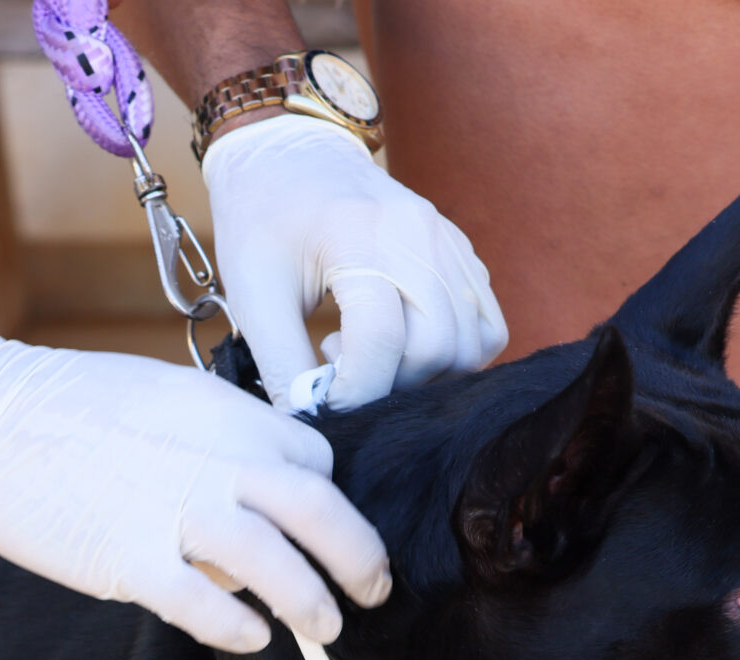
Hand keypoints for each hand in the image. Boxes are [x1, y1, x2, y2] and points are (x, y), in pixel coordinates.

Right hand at [0, 325, 389, 652]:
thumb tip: (250, 490)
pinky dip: (240, 628)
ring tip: (325, 627)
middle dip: (361, 558)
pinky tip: (250, 637)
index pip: (314, 463)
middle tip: (374, 590)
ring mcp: (176, 510)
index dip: (331, 502)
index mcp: (225, 413)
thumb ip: (216, 437)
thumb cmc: (63, 403)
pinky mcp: (131, 559)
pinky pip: (208, 607)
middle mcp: (216, 458)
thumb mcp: (162, 394)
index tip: (326, 532)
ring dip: (313, 604)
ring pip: (279, 565)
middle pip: (322, 511)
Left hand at [201, 115, 506, 409]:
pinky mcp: (462, 254)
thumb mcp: (253, 291)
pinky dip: (454, 353)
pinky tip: (402, 342)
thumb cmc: (263, 220)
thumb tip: (309, 424)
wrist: (291, 155)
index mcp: (360, 236)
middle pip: (439, 346)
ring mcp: (449, 242)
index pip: (382, 339)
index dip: (354, 393)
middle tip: (344, 367)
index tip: (324, 404)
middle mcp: (418, 234)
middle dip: (392, 384)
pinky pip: (486, 324)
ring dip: (425, 373)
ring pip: (472, 342)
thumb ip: (282, 362)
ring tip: (371, 351)